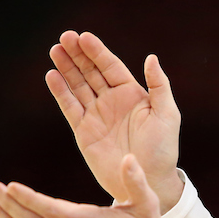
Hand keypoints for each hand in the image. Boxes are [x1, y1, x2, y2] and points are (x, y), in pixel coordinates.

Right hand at [46, 31, 182, 210]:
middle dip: (78, 54)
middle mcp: (112, 101)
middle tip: (64, 36)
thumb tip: (151, 57)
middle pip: (91, 71)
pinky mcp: (83, 131)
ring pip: (77, 85)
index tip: (83, 36)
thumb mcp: (166, 114)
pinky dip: (60, 92)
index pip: (110, 66)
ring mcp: (96, 115)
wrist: (147, 181)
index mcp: (132, 94)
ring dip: (66, 68)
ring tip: (55, 50)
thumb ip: (159, 86)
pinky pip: (70, 107)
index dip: (97, 51)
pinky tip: (52, 76)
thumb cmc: (163, 149)